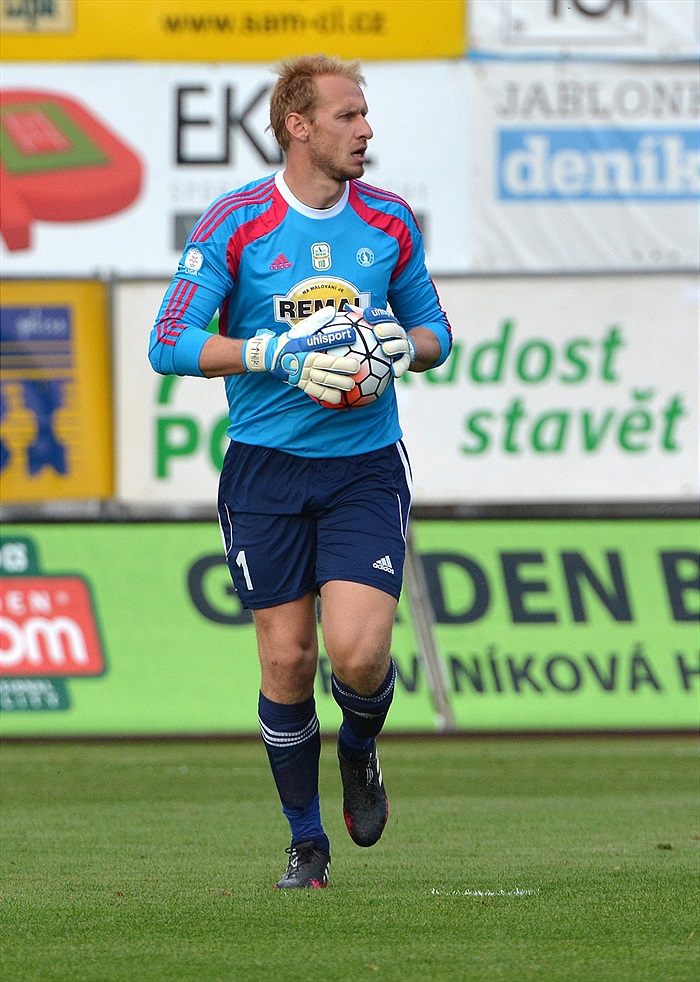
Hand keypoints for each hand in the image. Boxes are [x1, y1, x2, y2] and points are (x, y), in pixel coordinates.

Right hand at [242, 307, 360, 404]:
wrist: (271, 357)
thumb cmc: (290, 341)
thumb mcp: (301, 329)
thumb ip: (317, 321)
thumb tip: (332, 310)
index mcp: (306, 345)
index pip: (323, 340)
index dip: (338, 338)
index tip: (353, 335)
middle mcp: (305, 360)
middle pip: (326, 363)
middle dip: (342, 365)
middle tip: (357, 367)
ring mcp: (303, 373)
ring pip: (322, 379)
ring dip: (337, 383)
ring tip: (351, 385)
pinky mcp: (301, 384)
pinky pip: (315, 391)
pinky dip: (326, 395)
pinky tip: (338, 398)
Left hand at [361, 307, 415, 377]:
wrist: (403, 352)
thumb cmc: (381, 340)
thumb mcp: (373, 329)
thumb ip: (361, 319)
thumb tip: (348, 309)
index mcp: (390, 325)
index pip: (384, 317)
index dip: (376, 315)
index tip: (366, 315)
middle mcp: (398, 335)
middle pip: (395, 330)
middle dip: (387, 329)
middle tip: (377, 332)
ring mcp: (403, 347)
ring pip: (401, 346)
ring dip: (395, 347)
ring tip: (386, 349)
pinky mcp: (406, 360)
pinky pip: (404, 364)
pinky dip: (399, 368)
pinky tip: (393, 372)